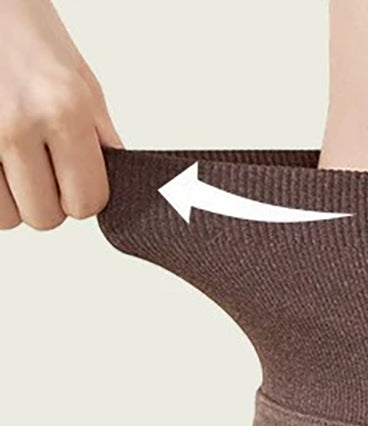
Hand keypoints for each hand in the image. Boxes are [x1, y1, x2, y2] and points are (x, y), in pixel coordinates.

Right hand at [0, 0, 123, 229]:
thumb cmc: (24, 30)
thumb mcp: (78, 78)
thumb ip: (99, 137)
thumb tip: (120, 182)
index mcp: (63, 109)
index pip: (87, 203)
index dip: (80, 195)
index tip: (71, 175)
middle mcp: (19, 123)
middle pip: (45, 218)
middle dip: (45, 199)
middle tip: (38, 163)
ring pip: (6, 217)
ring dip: (11, 197)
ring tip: (10, 156)